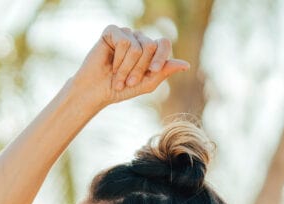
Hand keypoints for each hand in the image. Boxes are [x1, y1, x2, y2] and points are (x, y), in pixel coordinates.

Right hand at [72, 25, 189, 108]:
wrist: (97, 92)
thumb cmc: (122, 89)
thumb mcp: (147, 83)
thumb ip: (164, 72)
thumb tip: (186, 64)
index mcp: (150, 50)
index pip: (164, 44)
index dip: (161, 57)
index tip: (153, 70)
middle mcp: (139, 39)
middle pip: (151, 46)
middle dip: (140, 68)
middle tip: (129, 82)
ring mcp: (126, 34)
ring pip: (137, 47)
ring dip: (127, 68)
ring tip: (118, 78)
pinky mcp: (112, 31)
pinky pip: (123, 42)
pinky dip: (118, 59)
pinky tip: (111, 65)